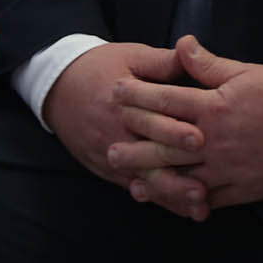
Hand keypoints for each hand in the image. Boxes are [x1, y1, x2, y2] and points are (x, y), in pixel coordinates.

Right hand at [40, 41, 196, 192]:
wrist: (58, 86)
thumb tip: (192, 52)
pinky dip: (158, 199)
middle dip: (176, 175)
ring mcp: (111, 156)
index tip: (200, 139)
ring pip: (144, 181)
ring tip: (198, 207)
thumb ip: (161, 62)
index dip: (175, 132)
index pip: (151, 121)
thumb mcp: (131, 56)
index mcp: (124, 105)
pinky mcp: (108, 169)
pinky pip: (134, 188)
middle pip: (148, 159)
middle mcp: (117, 135)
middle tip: (203, 188)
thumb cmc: (100, 68)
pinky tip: (181, 209)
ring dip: (171, 196)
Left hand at [111, 36, 262, 217]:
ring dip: (153, 180)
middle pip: (164, 144)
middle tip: (109, 148)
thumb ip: (210, 65)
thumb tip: (182, 44)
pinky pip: (207, 198)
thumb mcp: (248, 72)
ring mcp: (225, 168)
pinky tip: (173, 201)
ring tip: (130, 182)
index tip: (115, 93)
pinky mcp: (241, 188)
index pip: (166, 100)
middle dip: (135, 145)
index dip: (138, 95)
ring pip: (180, 176)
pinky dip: (186, 201)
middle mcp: (213, 140)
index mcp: (214, 106)